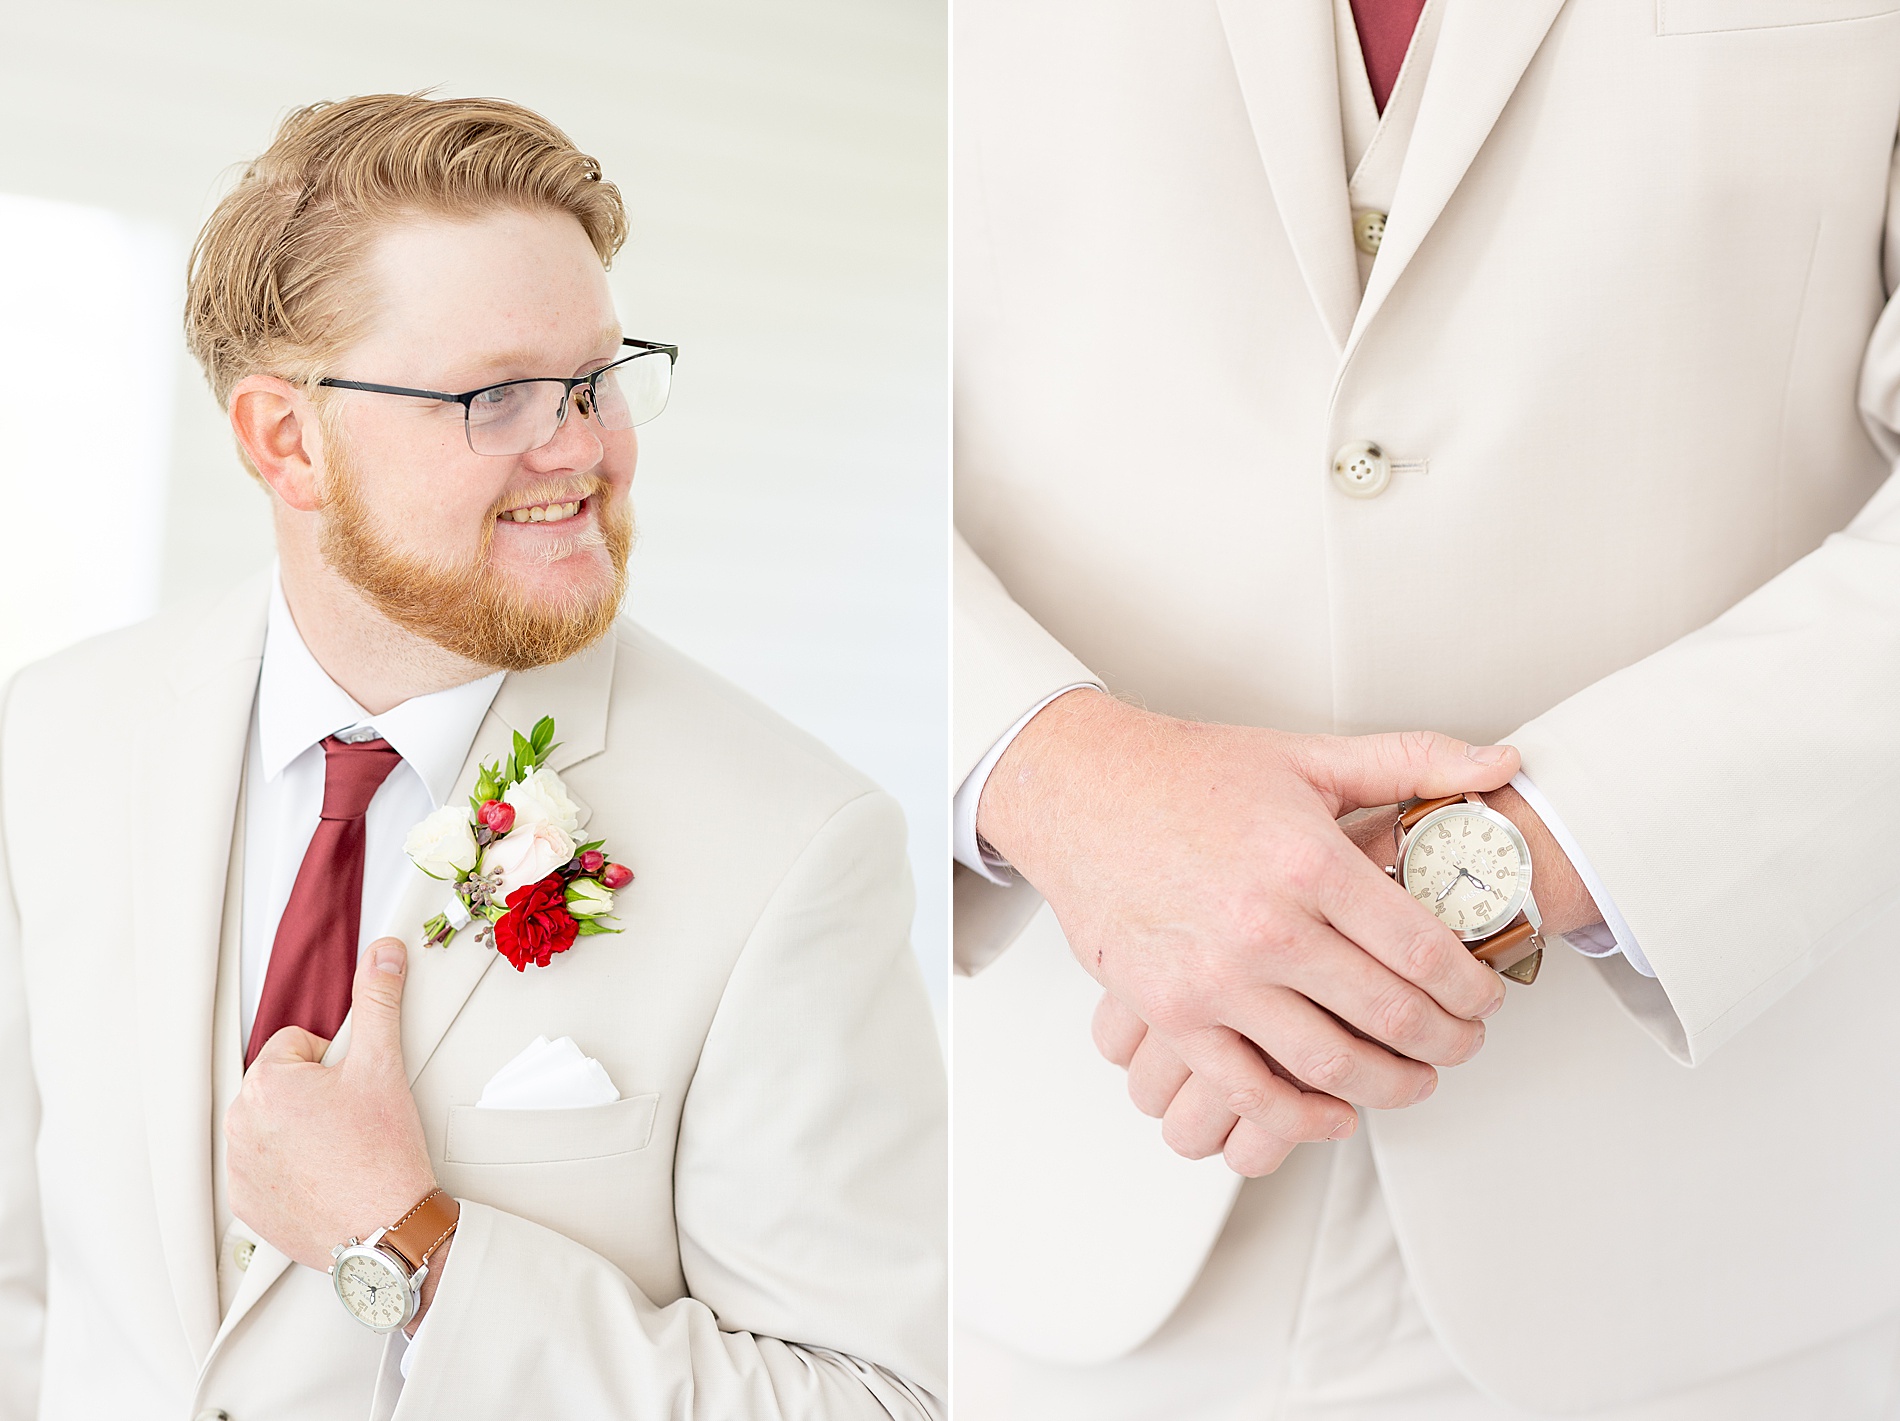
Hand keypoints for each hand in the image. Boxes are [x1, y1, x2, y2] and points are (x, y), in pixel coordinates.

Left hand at [225, 937, 439, 1286]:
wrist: (385, 1230)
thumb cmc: (382, 1152)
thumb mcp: (384, 1065)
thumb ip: (378, 1000)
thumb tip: (382, 952)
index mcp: (267, 1081)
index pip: (296, 1044)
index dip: (334, 1063)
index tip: (353, 1092)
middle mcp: (239, 1122)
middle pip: (281, 1084)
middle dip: (314, 1095)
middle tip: (351, 1122)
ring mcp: (238, 1167)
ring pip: (271, 1125)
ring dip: (299, 1129)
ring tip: (340, 1151)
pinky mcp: (244, 1204)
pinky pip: (262, 1167)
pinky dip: (288, 1169)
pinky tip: (323, 1179)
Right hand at [977, 691, 1516, 1152]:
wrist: (1079, 791)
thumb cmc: (1186, 776)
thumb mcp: (1308, 757)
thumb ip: (1412, 760)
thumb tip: (1498, 766)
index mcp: (1308, 859)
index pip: (1425, 951)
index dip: (1473, 988)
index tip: (1484, 996)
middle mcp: (1265, 925)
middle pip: (1391, 1015)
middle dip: (1448, 1041)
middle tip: (1462, 1042)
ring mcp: (1214, 977)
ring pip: (1331, 1066)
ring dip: (1390, 1086)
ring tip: (1412, 1078)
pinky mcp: (1170, 1012)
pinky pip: (1248, 1092)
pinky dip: (1302, 1119)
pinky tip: (1333, 1112)